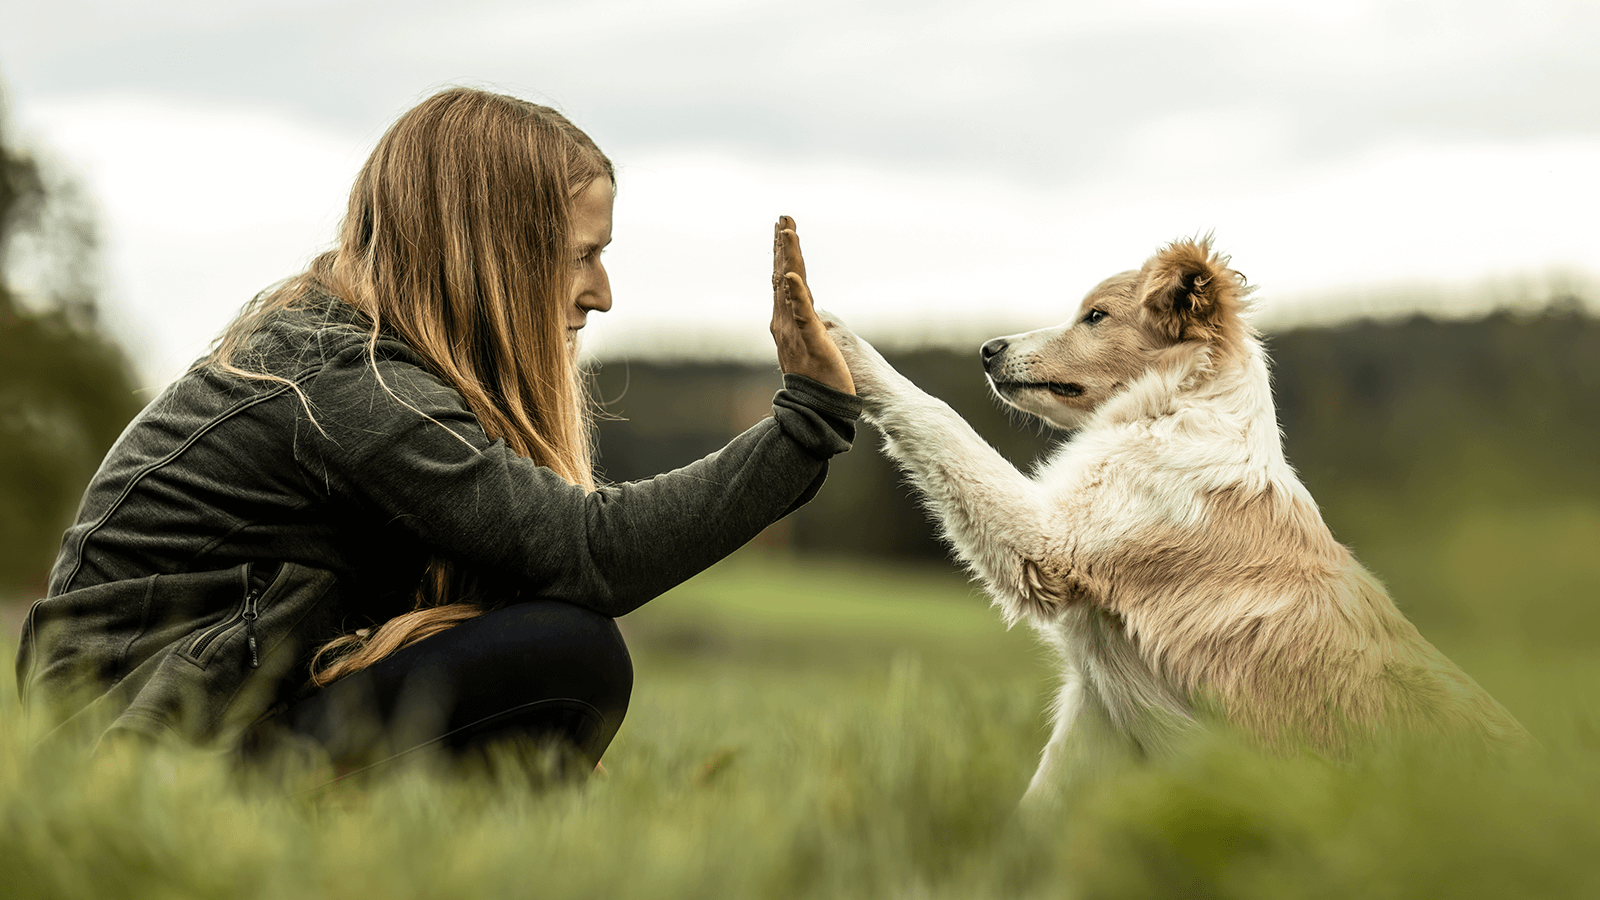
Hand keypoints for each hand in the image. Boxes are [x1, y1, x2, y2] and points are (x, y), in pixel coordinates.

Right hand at [771, 216, 854, 394]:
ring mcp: (796, 331)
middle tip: (783, 217)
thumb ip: (801, 322)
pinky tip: (792, 275)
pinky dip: (796, 293)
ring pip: (790, 288)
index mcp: (786, 321)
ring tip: (787, 233)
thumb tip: (801, 310)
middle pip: (782, 275)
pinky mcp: (811, 340)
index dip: (782, 252)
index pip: (782, 279)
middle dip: (782, 245)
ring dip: (788, 259)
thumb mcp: (805, 343)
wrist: (816, 408)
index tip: (782, 227)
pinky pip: (802, 313)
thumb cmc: (816, 378)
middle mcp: (785, 322)